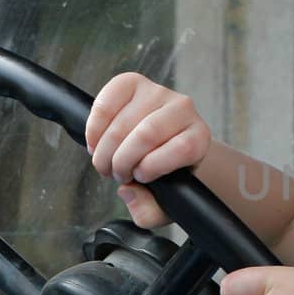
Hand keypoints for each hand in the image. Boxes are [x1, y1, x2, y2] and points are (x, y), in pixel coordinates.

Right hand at [85, 73, 211, 227]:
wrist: (161, 144)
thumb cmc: (165, 174)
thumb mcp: (165, 203)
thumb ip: (149, 210)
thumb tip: (128, 193)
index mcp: (199, 137)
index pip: (183, 148)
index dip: (154, 167)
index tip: (140, 178)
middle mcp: (183, 109)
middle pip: (147, 134)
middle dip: (122, 161)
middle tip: (114, 174)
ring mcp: (157, 92)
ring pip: (123, 121)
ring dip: (105, 148)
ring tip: (104, 163)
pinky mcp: (132, 83)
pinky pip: (106, 101)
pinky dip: (94, 127)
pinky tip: (95, 143)